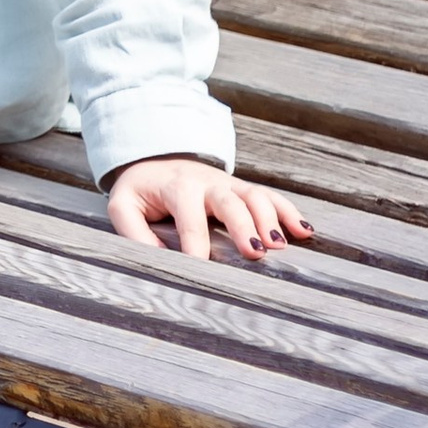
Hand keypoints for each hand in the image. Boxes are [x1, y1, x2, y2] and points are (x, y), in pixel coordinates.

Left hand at [106, 154, 311, 264]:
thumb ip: (132, 231)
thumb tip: (155, 260)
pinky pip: (271, 196)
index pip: (187, 215)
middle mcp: (206, 183)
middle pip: (229, 201)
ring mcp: (228, 185)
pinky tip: (305, 231)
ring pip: (255, 195)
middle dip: (243, 226)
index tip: (200, 267)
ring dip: (270, 219)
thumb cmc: (141, 190)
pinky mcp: (243, 190)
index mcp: (176, 187)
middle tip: (254, 254)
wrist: (155, 159)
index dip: (194, 242)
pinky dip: (289, 211)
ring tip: (279, 246)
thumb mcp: (123, 205)